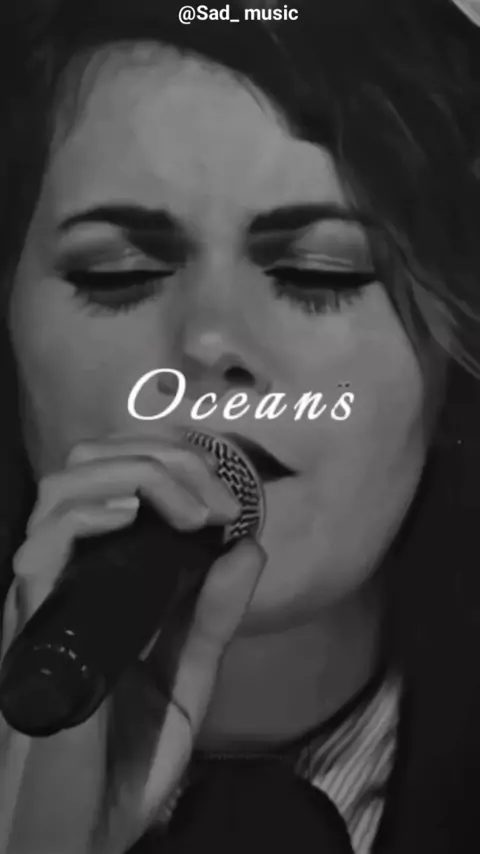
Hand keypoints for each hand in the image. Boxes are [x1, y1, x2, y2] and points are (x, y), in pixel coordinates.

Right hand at [0, 436, 265, 853]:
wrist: (81, 834)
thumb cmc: (123, 759)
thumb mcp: (187, 679)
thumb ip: (214, 615)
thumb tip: (248, 546)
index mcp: (100, 578)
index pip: (116, 479)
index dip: (171, 461)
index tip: (229, 499)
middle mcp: (66, 576)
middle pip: (89, 465)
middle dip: (161, 457)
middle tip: (215, 500)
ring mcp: (46, 599)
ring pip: (63, 489)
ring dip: (134, 475)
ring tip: (188, 511)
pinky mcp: (34, 632)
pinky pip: (41, 549)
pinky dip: (87, 515)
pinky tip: (131, 516)